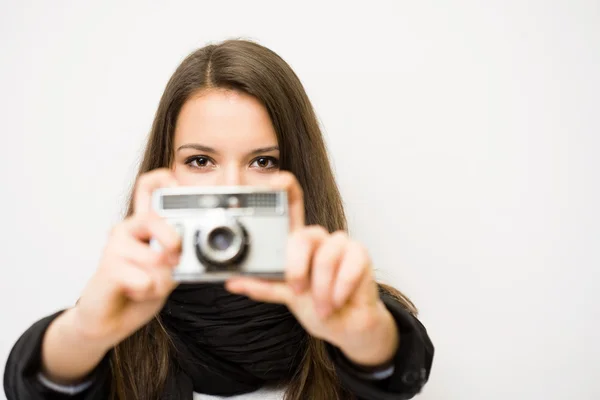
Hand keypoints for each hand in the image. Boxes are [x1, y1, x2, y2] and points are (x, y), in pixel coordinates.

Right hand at [71, 168, 181, 349]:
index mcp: (144, 224)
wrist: (109, 320)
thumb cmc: (141, 289)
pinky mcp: (107, 268)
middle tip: (175, 258)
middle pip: (153, 218)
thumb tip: (186, 249)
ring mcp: (114, 246)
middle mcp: (128, 228)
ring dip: (162, 280)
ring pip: (156, 258)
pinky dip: (149, 293)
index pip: (148, 187)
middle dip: (172, 241)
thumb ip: (180, 255)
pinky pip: (145, 280)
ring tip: (147, 285)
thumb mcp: (170, 269)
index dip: (164, 179)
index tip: (178, 186)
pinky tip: (134, 293)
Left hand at [225, 172, 398, 366]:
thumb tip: (233, 281)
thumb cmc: (316, 306)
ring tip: (321, 305)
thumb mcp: (284, 296)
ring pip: (326, 256)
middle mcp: (319, 239)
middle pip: (305, 235)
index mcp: (298, 243)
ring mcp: (340, 244)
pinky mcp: (360, 254)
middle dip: (297, 268)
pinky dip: (340, 289)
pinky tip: (337, 300)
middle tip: (297, 291)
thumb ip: (262, 285)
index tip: (276, 180)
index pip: (293, 206)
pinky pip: (348, 266)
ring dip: (321, 288)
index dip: (287, 188)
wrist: (345, 327)